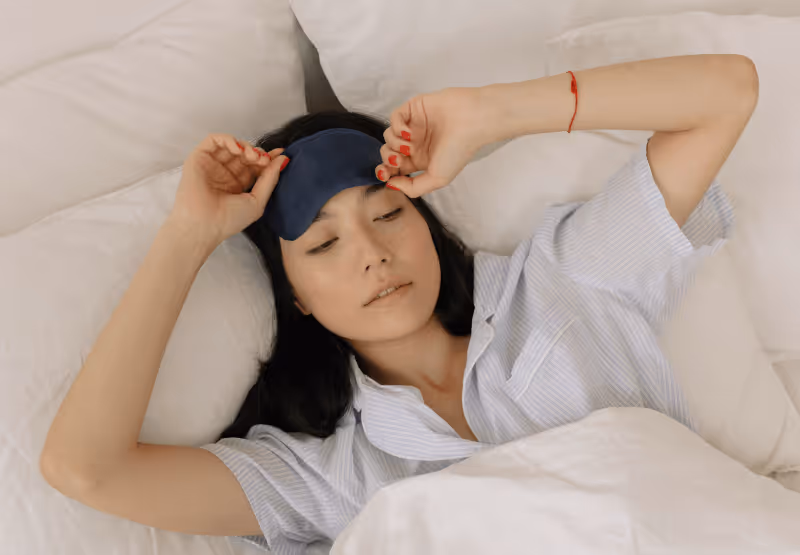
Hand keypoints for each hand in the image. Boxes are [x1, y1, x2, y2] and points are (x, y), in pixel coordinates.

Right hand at [168, 133, 287, 247]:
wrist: (204, 226)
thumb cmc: (228, 220)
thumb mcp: (258, 201)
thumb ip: (270, 179)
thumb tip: (283, 159)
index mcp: (237, 184)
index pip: (254, 165)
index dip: (268, 158)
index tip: (280, 154)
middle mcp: (224, 173)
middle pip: (245, 153)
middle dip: (258, 153)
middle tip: (264, 160)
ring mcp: (212, 165)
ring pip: (232, 145)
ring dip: (245, 146)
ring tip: (252, 156)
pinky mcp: (199, 158)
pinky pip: (213, 140)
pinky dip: (228, 139)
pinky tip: (238, 149)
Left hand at [375, 87, 490, 196]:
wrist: (472, 123)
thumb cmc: (459, 150)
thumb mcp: (437, 179)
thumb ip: (413, 188)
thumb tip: (392, 185)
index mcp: (421, 160)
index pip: (395, 168)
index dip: (386, 172)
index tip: (386, 175)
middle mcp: (416, 143)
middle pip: (388, 152)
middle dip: (387, 159)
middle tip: (397, 160)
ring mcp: (414, 125)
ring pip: (388, 136)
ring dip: (393, 144)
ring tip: (409, 146)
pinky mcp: (414, 108)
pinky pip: (394, 118)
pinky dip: (396, 127)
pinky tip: (408, 133)